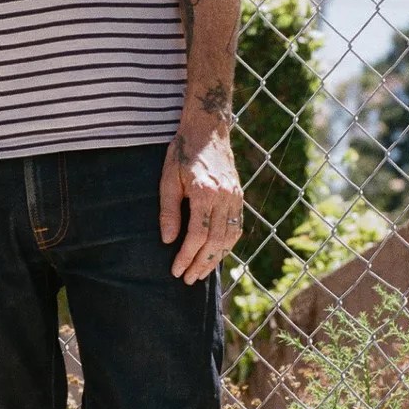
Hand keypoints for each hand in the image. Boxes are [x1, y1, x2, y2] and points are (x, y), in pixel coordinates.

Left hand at [160, 126, 245, 283]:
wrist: (208, 128)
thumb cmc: (183, 152)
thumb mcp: (168, 178)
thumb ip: (169, 210)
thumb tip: (168, 240)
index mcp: (205, 192)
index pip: (198, 235)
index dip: (186, 256)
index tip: (176, 270)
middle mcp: (225, 197)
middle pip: (216, 241)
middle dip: (201, 264)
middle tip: (188, 279)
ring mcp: (236, 197)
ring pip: (230, 238)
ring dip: (215, 259)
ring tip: (200, 272)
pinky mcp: (239, 196)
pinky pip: (237, 228)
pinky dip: (227, 245)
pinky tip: (215, 255)